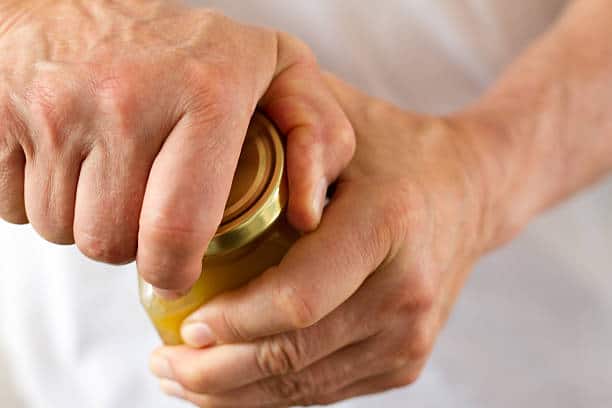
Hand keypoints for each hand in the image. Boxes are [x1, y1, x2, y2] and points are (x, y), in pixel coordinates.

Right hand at [0, 1, 353, 294]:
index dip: (172, 271)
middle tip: (144, 209)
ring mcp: (56, 106)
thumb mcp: (275, 68)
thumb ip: (316, 132)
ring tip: (111, 178)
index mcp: (205, 94)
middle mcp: (126, 100)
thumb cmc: (190, 46)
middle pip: (111, 240)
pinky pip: (14, 205)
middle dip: (128, 244)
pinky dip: (41, 199)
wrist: (81, 0)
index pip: (178, 229)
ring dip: (86, 221)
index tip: (174, 272)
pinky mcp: (2, 115)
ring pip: (63, 229)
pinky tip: (69, 162)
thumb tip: (308, 213)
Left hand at [149, 75, 504, 405]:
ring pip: (302, 389)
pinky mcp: (406, 361)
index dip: (229, 323)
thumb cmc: (393, 150)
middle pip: (291, 358)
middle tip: (162, 362)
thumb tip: (205, 174)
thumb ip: (283, 132)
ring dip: (234, 395)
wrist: (470, 192)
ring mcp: (409, 338)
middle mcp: (405, 294)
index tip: (180, 325)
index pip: (295, 300)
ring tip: (183, 378)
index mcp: (387, 227)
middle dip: (213, 373)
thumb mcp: (342, 118)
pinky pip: (324, 391)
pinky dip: (271, 394)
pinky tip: (235, 379)